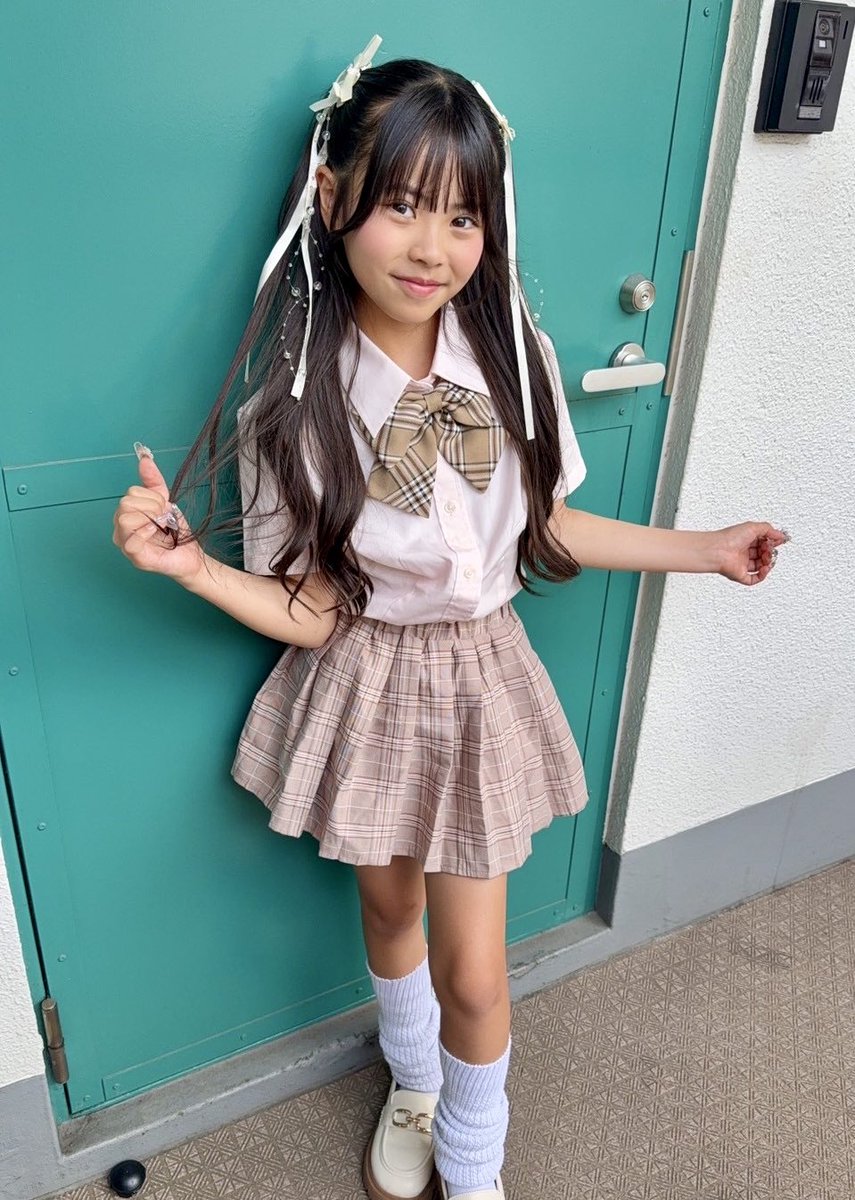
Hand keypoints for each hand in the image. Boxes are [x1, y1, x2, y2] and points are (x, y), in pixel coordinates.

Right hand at [112, 447, 205, 584]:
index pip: (130, 494)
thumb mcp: (165, 501)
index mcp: (126, 514)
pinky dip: (147, 533)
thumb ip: (153, 481)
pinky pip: (131, 540)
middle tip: (163, 517)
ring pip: (124, 519)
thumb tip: (144, 458)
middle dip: (151, 506)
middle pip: (125, 504)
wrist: (191, 554)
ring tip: (161, 526)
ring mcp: (126, 545)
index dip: (151, 497)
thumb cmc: (175, 531)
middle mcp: (121, 529)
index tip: (164, 507)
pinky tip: (156, 534)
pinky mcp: (135, 558)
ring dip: (149, 519)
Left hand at [711, 521, 789, 585]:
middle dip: (770, 552)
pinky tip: (765, 569)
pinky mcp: (740, 575)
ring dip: (768, 563)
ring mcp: (741, 564)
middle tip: (770, 549)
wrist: (717, 550)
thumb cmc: (729, 538)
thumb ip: (769, 530)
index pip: (763, 542)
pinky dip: (762, 575)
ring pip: (760, 567)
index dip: (772, 542)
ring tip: (768, 558)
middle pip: (763, 555)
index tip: (780, 541)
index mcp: (745, 540)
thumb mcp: (753, 527)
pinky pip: (753, 579)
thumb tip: (780, 535)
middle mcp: (743, 552)